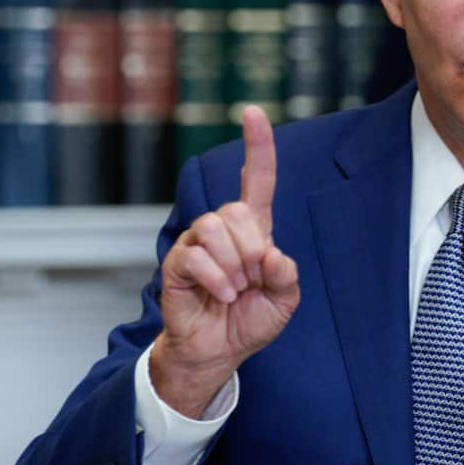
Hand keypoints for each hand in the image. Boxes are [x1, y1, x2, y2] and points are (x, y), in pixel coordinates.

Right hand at [150, 105, 299, 417]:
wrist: (219, 353)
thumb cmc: (249, 320)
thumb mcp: (284, 300)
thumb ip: (286, 275)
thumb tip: (270, 254)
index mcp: (253, 230)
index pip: (257, 179)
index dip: (257, 146)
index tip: (253, 112)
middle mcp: (223, 229)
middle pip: (237, 209)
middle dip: (251, 249)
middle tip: (251, 280)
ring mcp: (197, 243)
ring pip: (215, 228)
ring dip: (233, 266)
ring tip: (234, 290)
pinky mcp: (177, 262)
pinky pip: (197, 255)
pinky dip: (217, 279)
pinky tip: (220, 295)